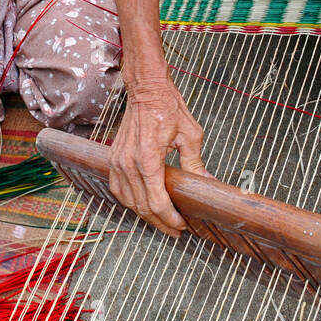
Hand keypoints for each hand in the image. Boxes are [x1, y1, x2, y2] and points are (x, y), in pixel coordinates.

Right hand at [109, 74, 210, 236]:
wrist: (146, 90)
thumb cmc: (168, 107)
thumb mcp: (190, 134)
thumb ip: (195, 162)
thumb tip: (206, 182)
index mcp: (148, 158)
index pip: (156, 201)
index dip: (169, 218)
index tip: (182, 225)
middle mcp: (129, 163)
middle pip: (141, 206)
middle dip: (160, 222)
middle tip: (176, 230)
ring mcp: (118, 161)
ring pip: (128, 200)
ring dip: (144, 214)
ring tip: (162, 221)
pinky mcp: (114, 158)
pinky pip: (118, 189)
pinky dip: (130, 201)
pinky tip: (142, 206)